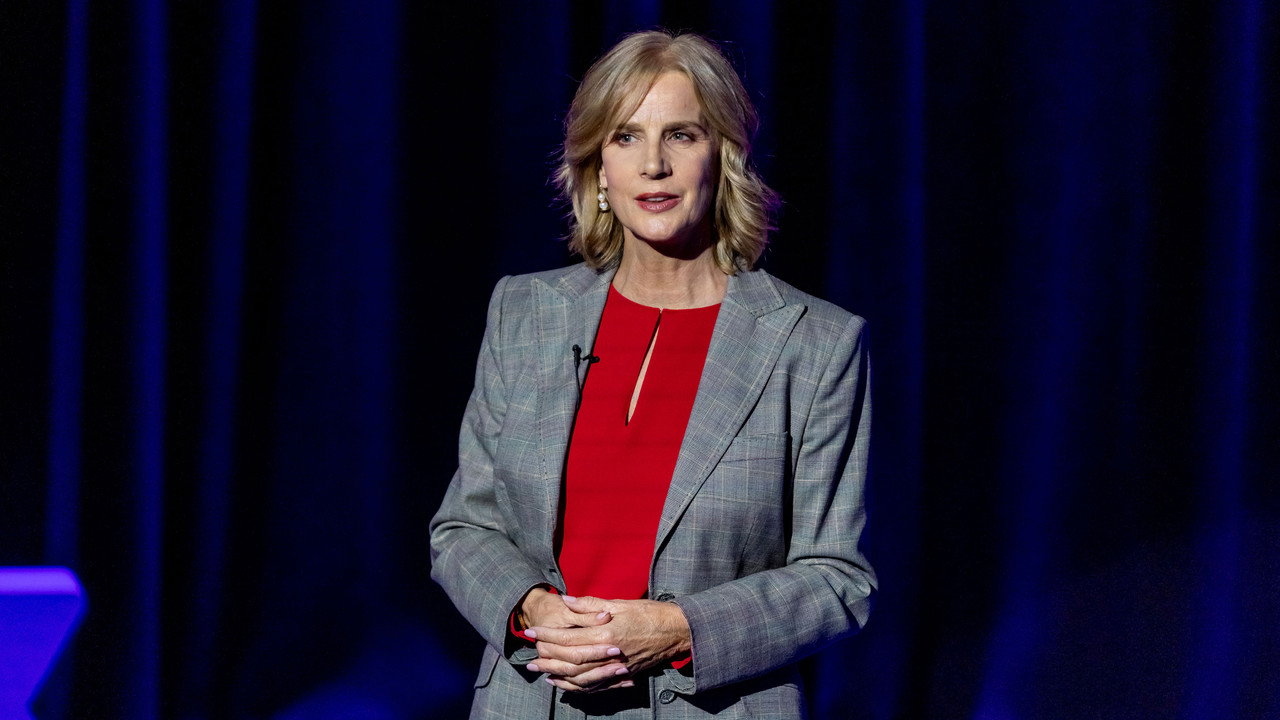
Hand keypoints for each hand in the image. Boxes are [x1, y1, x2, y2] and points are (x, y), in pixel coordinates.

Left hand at [526, 595, 690, 692]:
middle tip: (529, 655)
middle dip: (547, 657)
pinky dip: (575, 686)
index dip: (547, 635)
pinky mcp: (622, 674)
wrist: (677, 630)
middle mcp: (608, 653)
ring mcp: (615, 667)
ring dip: (557, 675)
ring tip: (540, 671)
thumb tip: (565, 601)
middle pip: (569, 660)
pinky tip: (563, 683)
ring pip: (579, 677)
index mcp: (606, 632)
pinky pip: (594, 686)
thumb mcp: (619, 602)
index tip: (531, 632)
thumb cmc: (649, 612)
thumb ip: (589, 605)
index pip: (568, 637)